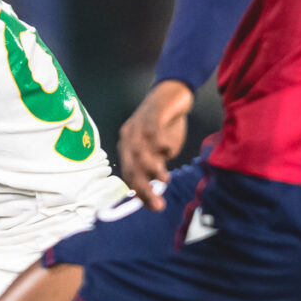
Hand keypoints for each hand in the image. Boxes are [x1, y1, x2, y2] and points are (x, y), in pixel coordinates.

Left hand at [119, 79, 193, 208]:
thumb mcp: (161, 150)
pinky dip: (159, 142)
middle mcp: (129, 137)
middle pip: (132, 166)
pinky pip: (153, 130)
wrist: (172, 94)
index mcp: (128, 147)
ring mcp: (139, 125)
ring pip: (140, 150)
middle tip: (157, 204)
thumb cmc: (166, 125)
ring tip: (164, 179)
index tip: (153, 206)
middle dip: (143, 188)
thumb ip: (156, 166)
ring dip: (151, 167)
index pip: (129, 174)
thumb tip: (155, 186)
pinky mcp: (152, 114)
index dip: (139, 192)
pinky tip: (168, 151)